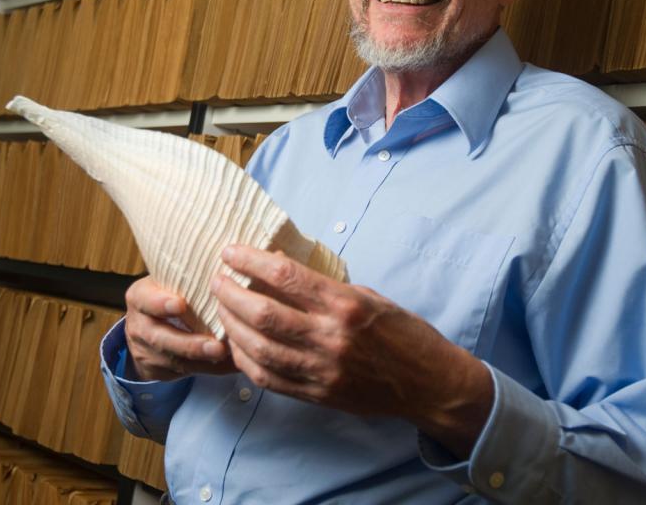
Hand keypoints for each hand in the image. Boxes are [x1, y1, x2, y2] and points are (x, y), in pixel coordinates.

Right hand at [123, 276, 235, 380]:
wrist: (147, 325)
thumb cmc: (168, 295)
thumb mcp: (168, 282)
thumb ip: (187, 280)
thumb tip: (227, 275)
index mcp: (139, 297)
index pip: (144, 300)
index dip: (160, 303)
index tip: (180, 305)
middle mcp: (138, 326)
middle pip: (160, 338)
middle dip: (190, 343)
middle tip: (216, 346)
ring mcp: (145, 351)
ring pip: (173, 360)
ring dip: (202, 360)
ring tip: (226, 355)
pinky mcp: (157, 370)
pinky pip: (185, 372)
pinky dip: (210, 368)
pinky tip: (229, 364)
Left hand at [212, 245, 493, 458]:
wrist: (429, 383)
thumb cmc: (404, 333)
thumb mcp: (370, 297)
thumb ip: (325, 287)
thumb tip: (279, 268)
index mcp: (346, 304)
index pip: (285, 276)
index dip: (249, 260)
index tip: (230, 251)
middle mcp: (331, 337)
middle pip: (262, 312)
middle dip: (230, 293)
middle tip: (216, 279)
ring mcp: (322, 370)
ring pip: (258, 348)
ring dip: (231, 326)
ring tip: (220, 309)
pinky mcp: (318, 395)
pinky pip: (268, 379)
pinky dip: (245, 360)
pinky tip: (235, 344)